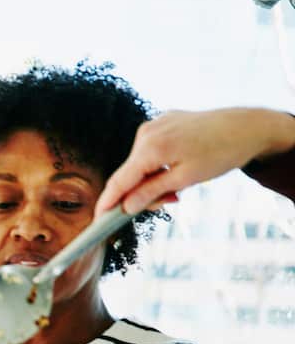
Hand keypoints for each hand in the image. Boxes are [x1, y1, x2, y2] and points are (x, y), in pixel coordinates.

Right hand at [97, 108, 294, 213]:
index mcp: (151, 147)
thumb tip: (126, 207)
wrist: (246, 126)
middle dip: (141, 193)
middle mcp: (146, 133)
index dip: (107, 202)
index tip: (97, 220)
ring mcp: (153, 125)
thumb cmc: (220, 153)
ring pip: (140, 163)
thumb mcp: (186, 179)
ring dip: (152, 180)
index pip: (119, 181)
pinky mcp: (162, 123)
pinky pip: (150, 150)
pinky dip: (157, 165)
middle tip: (168, 203)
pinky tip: (178, 167)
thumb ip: (151, 192)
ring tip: (179, 186)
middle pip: (130, 173)